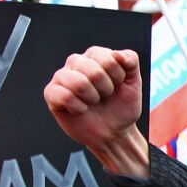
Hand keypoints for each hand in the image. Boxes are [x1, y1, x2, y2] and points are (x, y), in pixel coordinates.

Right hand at [44, 47, 148, 177]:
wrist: (113, 132)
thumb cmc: (122, 105)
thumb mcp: (134, 83)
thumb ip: (131, 61)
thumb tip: (117, 54)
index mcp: (95, 55)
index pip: (108, 59)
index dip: (118, 77)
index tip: (118, 85)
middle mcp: (76, 61)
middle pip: (94, 72)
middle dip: (106, 90)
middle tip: (105, 96)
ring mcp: (61, 76)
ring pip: (78, 83)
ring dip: (92, 98)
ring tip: (93, 102)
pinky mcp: (51, 93)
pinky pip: (64, 96)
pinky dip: (78, 108)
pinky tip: (81, 110)